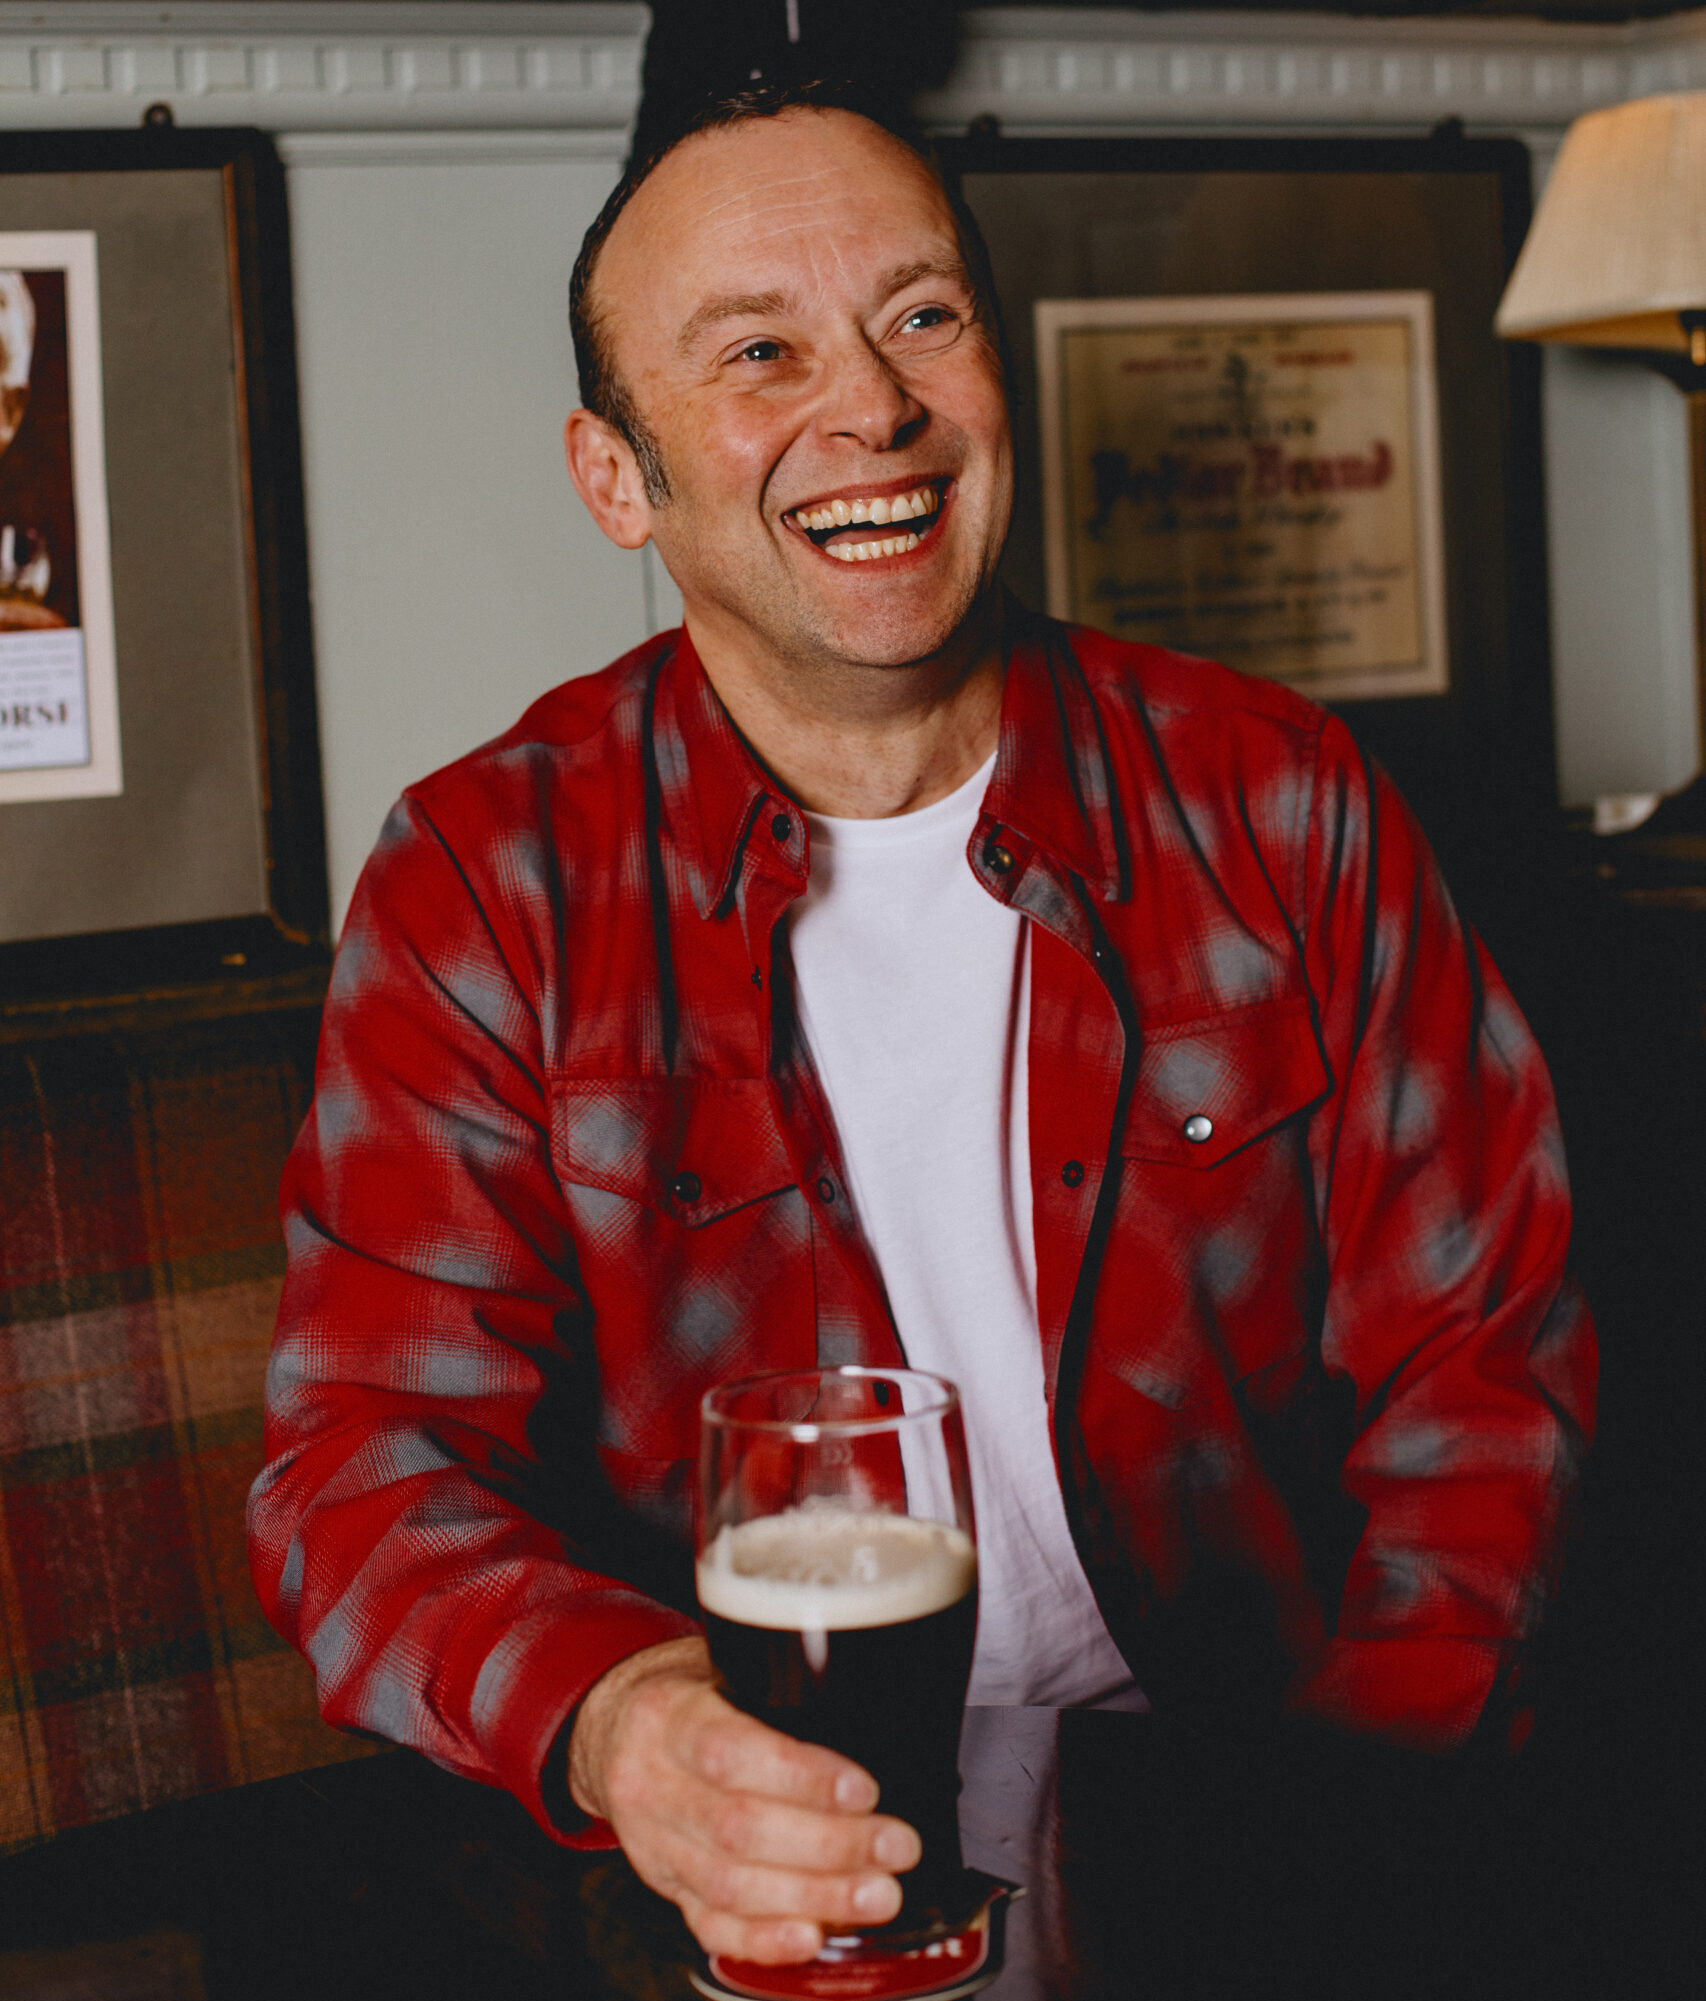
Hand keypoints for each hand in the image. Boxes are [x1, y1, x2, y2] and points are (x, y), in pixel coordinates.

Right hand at [568, 1636, 921, 1963]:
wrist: (615, 1731)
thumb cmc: (687, 1696)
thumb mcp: (718, 1668)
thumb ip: (775, 1691)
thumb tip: (870, 1715)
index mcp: (668, 1718)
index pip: (731, 1753)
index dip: (801, 1778)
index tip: (864, 1790)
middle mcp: (652, 1785)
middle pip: (738, 1829)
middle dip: (829, 1846)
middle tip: (894, 1846)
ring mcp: (654, 1844)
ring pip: (730, 1885)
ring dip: (814, 1896)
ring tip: (877, 1893)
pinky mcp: (665, 1886)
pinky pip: (709, 1924)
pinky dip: (765, 1938)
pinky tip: (812, 1934)